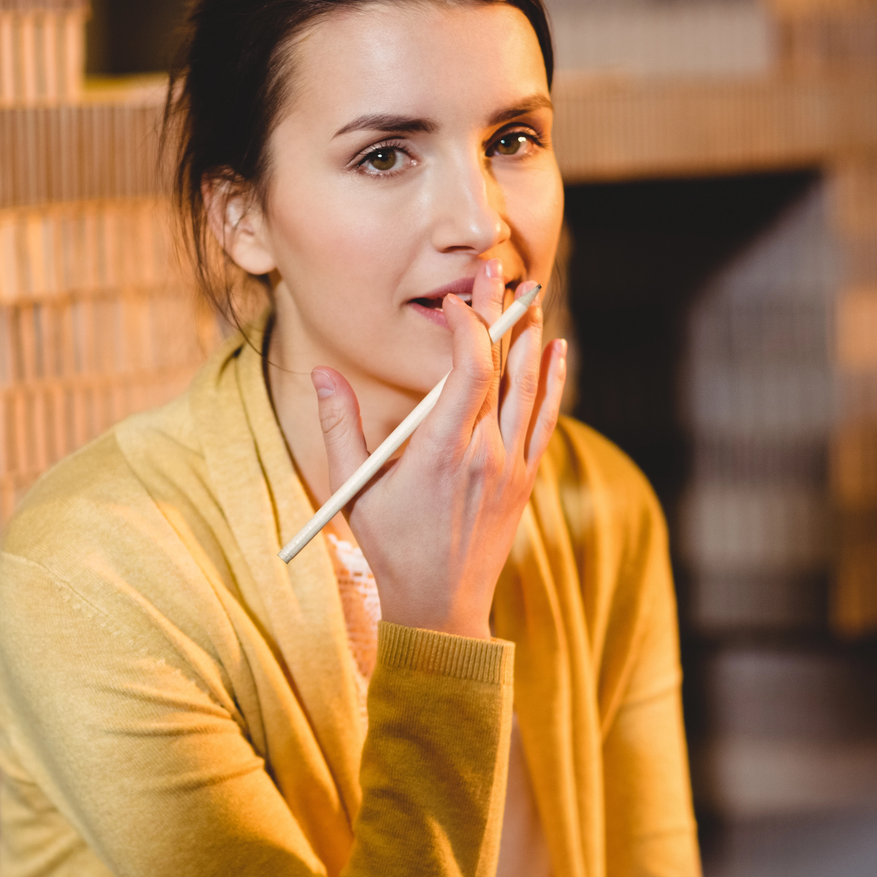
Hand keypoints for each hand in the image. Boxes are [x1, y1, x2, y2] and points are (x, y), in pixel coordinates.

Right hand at [312, 259, 566, 639]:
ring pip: (531, 386)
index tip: (453, 302)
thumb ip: (339, 426)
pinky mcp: (524, 478)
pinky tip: (555, 349)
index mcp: (442, 452)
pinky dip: (552, 380)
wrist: (441, 605)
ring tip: (527, 295)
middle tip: (494, 272)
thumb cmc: (391, 546)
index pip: (470, 370)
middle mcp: (485, 453)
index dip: (469, 326)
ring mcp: (511, 466)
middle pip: (504, 367)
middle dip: (499, 314)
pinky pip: (546, 417)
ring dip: (530, 337)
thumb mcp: (354, 488)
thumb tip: (322, 373)